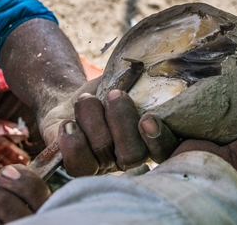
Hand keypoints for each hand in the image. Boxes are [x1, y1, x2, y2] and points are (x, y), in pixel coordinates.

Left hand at [57, 88, 179, 176]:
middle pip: (134, 155)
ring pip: (104, 153)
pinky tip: (69, 123)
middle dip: (121, 121)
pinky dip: (73, 140)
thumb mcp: (124, 82)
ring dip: (94, 121)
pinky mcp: (80, 167)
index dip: (160, 140)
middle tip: (114, 95)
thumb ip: (138, 82)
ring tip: (86, 100)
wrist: (77, 101)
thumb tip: (145, 69)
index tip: (148, 118)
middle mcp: (131, 157)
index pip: (167, 151)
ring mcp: (105, 166)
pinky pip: (78, 164)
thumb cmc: (107, 91)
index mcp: (150, 138)